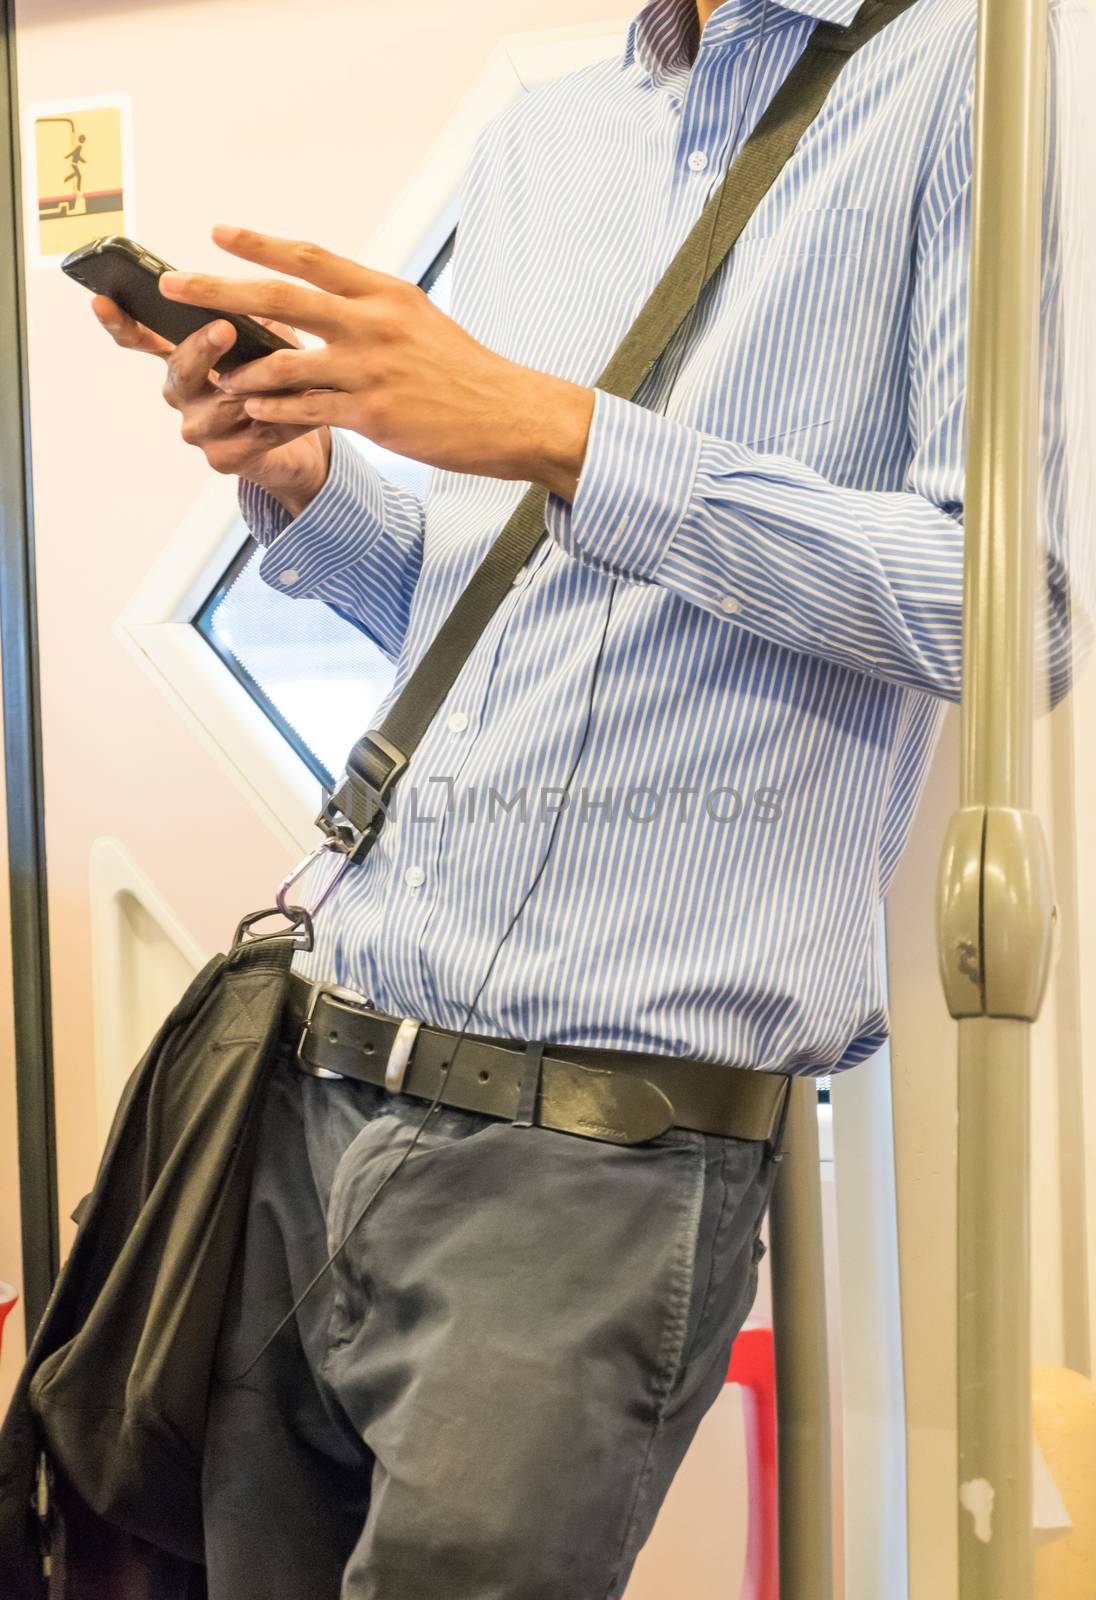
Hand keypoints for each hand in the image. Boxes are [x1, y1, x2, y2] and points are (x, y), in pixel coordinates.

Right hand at [89, 295, 331, 517]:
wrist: (302, 446)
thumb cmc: (279, 382)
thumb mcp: (269, 341)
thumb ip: (257, 319)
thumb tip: (257, 298)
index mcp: (182, 359)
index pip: (140, 339)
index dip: (120, 322)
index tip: (101, 300)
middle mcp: (182, 394)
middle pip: (180, 370)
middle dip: (202, 348)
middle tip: (225, 328)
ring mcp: (199, 430)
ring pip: (224, 404)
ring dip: (262, 387)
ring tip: (294, 372)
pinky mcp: (224, 459)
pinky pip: (255, 436)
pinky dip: (284, 420)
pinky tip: (306, 411)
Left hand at [157, 226, 595, 501]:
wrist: (511, 414)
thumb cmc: (465, 372)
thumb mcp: (421, 321)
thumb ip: (372, 309)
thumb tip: (328, 299)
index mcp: (385, 293)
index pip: (310, 257)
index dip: (258, 243)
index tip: (217, 233)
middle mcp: (374, 324)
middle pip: (280, 297)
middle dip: (220, 291)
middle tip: (175, 286)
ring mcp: (371, 371)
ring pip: (286, 363)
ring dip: (243, 370)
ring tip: (216, 376)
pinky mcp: (374, 415)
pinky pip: (307, 411)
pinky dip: (274, 410)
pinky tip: (250, 410)